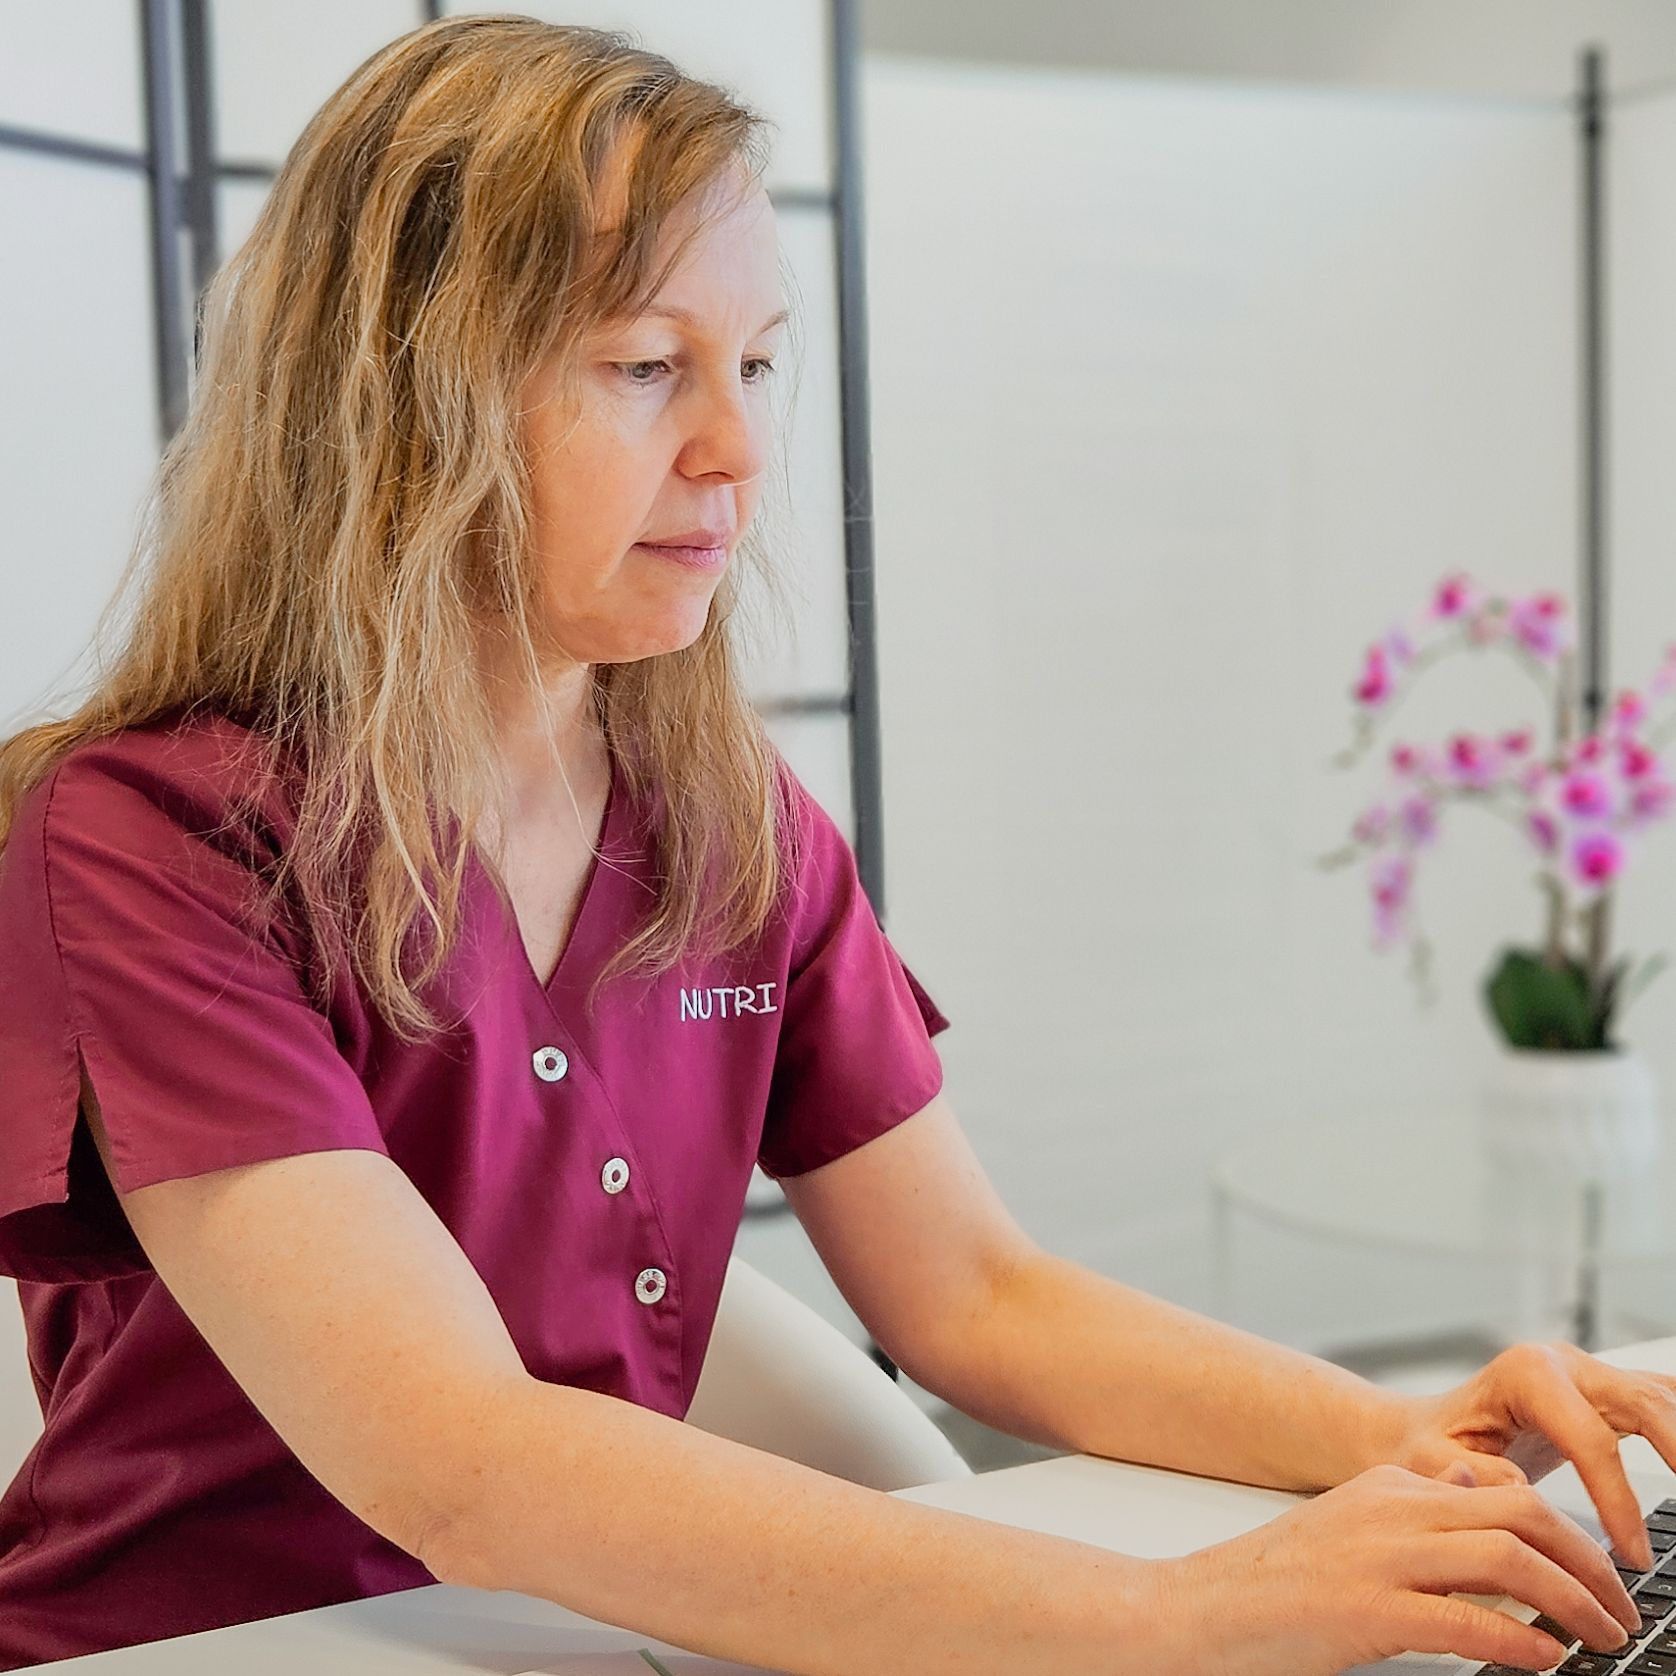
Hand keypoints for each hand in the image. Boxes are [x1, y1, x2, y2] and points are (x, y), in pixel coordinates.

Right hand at [1168, 1461, 1639, 1675]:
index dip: (1569, 1533)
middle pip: (1520, 1514)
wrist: (1200, 1610)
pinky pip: (1468, 1621)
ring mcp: (1378, 1559)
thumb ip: (1412, 1506)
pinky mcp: (1367, 1613)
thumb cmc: (1275, 1583)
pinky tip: (1546, 1662)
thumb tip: (1471, 1484)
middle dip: (1587, 1562)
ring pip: (1506, 1558)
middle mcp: (1389, 1510)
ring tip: (1601, 1639)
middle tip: (1621, 1609)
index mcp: (1387, 1487)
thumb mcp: (1349, 1525)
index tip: (1601, 1576)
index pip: (1504, 1492)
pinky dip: (1521, 1642)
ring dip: (1572, 1602)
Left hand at [1378, 1338, 1675, 1570]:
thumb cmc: (1427, 1448)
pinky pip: (1662, 1404)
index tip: (1634, 1557)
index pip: (1591, 1440)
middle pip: (1647, 1406)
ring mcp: (1590, 1373)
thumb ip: (1472, 1476)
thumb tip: (1517, 1489)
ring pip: (1663, 1399)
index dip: (1618, 1501)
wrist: (1422, 1431)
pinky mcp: (1606, 1392)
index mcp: (1526, 1375)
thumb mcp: (1433, 1463)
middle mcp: (1564, 1363)